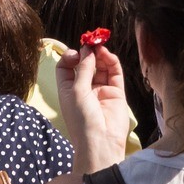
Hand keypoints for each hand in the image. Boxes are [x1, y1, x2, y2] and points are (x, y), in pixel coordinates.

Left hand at [56, 44, 130, 172]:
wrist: (101, 142)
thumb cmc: (82, 120)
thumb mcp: (77, 91)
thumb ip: (83, 69)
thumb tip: (87, 49)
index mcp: (68, 90)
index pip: (67, 67)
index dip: (71, 57)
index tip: (77, 53)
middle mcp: (84, 89)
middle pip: (86, 65)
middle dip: (88, 52)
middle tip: (92, 41)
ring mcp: (101, 91)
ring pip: (101, 67)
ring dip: (100, 55)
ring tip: (100, 46)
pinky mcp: (116, 93)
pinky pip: (114, 74)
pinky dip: (112, 62)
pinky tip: (107, 54)